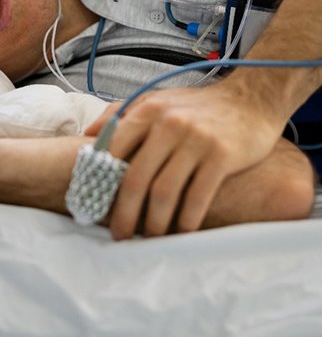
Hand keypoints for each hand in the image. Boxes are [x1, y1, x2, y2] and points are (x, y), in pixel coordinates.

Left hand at [85, 82, 285, 238]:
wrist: (250, 99)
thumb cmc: (197, 105)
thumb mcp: (156, 99)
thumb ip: (121, 113)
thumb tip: (87, 135)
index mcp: (147, 110)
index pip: (113, 150)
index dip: (100, 181)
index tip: (95, 205)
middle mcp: (169, 123)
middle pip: (136, 177)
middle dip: (123, 213)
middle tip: (119, 235)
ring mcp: (196, 139)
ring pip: (164, 192)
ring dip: (154, 223)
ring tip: (150, 237)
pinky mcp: (222, 155)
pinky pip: (198, 197)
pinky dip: (186, 221)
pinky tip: (181, 232)